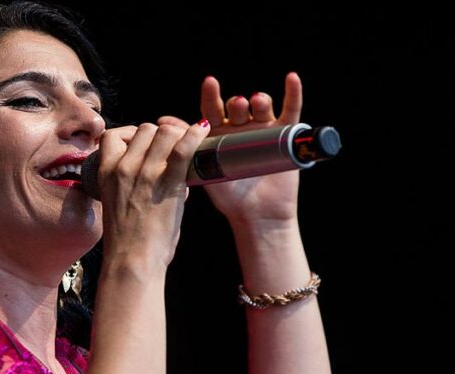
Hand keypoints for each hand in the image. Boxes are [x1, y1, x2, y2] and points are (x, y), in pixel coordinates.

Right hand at [96, 120, 211, 267]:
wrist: (132, 261)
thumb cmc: (127, 241)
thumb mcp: (118, 203)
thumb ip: (132, 182)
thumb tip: (163, 170)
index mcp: (106, 172)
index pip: (114, 135)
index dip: (132, 135)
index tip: (144, 145)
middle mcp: (123, 167)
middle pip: (145, 129)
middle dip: (160, 136)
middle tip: (172, 150)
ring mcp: (145, 173)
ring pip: (165, 132)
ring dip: (178, 136)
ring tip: (187, 148)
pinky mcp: (168, 182)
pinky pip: (184, 147)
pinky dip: (195, 135)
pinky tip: (203, 131)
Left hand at [156, 72, 303, 225]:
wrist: (255, 214)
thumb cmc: (227, 194)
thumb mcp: (203, 168)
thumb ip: (185, 145)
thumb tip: (161, 123)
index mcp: (218, 133)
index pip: (212, 109)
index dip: (211, 95)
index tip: (210, 83)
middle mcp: (240, 127)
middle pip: (238, 108)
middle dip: (237, 104)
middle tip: (237, 105)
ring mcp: (263, 130)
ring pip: (261, 107)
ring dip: (260, 101)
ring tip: (257, 102)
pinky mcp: (285, 136)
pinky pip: (291, 112)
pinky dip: (293, 94)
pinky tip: (292, 78)